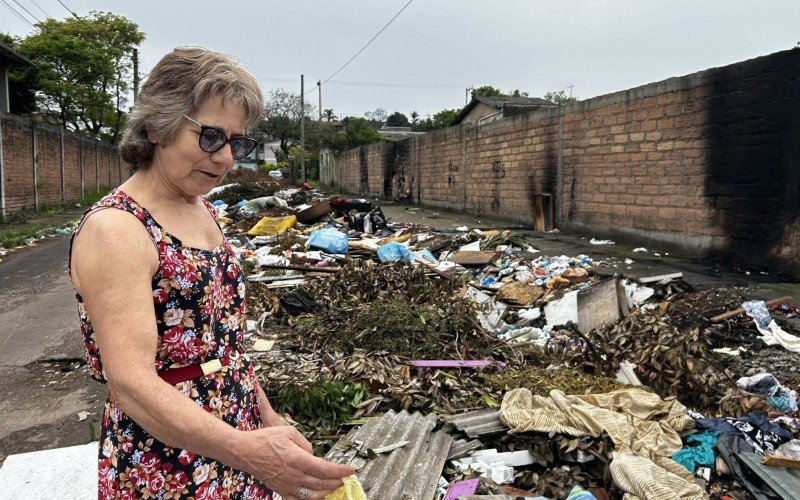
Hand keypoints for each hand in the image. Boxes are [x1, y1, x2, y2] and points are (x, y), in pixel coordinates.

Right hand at [236, 426, 354, 499]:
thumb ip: (306, 444)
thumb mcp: (289, 432)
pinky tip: (317, 496)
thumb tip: (314, 455)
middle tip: (345, 478)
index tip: (352, 469)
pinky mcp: (280, 490)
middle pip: (321, 483)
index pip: (324, 469)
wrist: (245, 452)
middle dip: (336, 482)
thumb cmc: (266, 439)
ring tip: (334, 486)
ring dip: (327, 492)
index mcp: (297, 459)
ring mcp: (286, 485)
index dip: (341, 471)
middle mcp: (293, 475)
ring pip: (312, 495)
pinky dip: (311, 499)